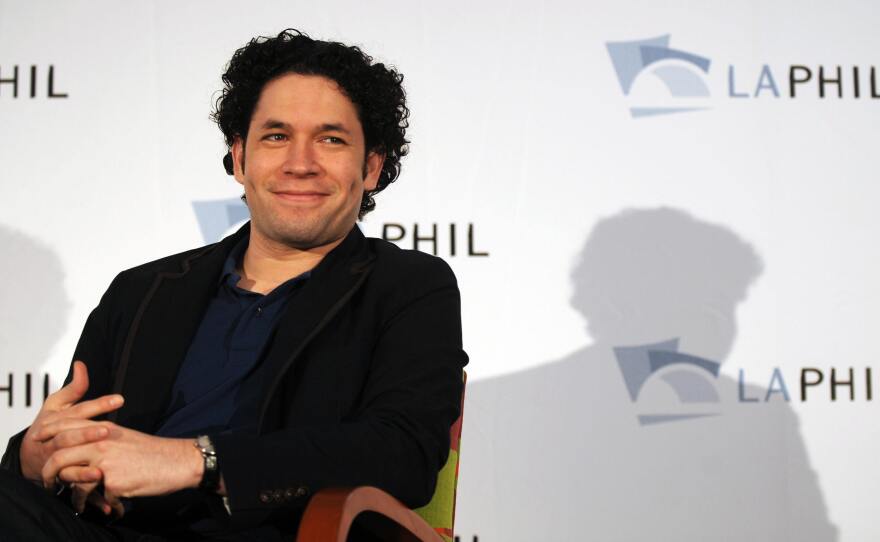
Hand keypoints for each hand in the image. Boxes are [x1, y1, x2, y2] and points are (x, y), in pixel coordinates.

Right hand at [20, 361, 123, 480]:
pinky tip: (101, 484)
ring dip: (83, 464)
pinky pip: (70, 484)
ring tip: (102, 461)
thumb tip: (81, 364)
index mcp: (56, 420)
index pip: (78, 410)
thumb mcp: (57, 405)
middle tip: (109, 429)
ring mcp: (54, 460)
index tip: (120, 400)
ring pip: (66, 459)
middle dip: (87, 432)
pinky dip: (85, 486)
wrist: (29, 456)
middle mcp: (53, 440)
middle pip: (69, 435)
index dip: (98, 405)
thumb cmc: (48, 426)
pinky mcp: (58, 477)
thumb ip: (74, 388)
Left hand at [42, 424, 203, 504]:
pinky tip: (111, 508)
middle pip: (59, 456)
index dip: (47, 436)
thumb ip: (100, 438)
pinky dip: (103, 505)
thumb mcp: (123, 437)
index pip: (64, 427)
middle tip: (50, 484)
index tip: (40, 446)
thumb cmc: (153, 451)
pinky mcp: (114, 482)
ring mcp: (106, 462)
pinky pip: (96, 497)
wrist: (177, 461)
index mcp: (103, 428)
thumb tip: (79, 449)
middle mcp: (100, 442)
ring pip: (73, 481)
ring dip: (74, 496)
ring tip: (79, 504)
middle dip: (49, 474)